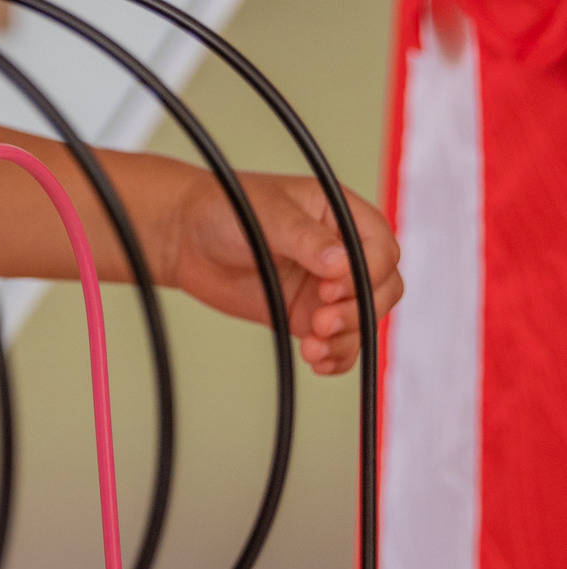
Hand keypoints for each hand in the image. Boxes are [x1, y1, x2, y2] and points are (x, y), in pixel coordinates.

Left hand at [161, 169, 401, 374]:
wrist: (186, 237)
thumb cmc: (226, 207)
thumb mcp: (267, 213)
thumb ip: (304, 237)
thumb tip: (341, 263)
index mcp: (342, 216)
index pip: (382, 250)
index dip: (366, 274)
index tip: (330, 286)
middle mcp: (342, 253)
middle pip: (383, 289)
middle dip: (359, 310)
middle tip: (322, 320)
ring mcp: (326, 287)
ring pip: (363, 320)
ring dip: (347, 338)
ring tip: (312, 345)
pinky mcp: (306, 314)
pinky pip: (338, 342)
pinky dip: (336, 357)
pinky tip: (318, 361)